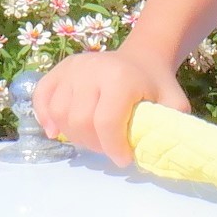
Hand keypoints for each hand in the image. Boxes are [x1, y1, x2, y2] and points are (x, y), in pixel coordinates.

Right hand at [33, 49, 190, 167]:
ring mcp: (73, 68)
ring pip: (59, 113)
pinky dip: (45, 117)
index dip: (113, 147)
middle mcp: (92, 70)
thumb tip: (163, 156)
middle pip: (80, 121)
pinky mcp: (59, 69)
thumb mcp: (174, 103)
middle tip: (108, 148)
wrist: (142, 58)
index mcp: (121, 78)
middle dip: (94, 144)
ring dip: (73, 135)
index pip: (107, 122)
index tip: (124, 158)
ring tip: (92, 139)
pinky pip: (42, 97)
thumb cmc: (157, 86)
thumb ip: (171, 127)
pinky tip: (56, 131)